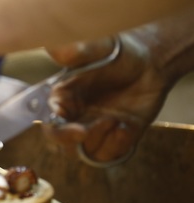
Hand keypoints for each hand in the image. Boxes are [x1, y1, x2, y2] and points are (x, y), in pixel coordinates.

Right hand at [45, 28, 171, 164]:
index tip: (77, 130)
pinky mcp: (114, 138)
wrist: (153, 63)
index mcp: (62, 98)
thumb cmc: (121, 53)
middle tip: (87, 131)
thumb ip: (78, 50)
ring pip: (84, 152)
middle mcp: (74, 116)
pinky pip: (108, 154)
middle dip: (72, 141)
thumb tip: (58, 49)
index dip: (58, 132)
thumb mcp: (100, 48)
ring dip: (99, 140)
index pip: (49, 122)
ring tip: (115, 120)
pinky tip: (126, 126)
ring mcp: (94, 129)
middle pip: (60, 144)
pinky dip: (117, 145)